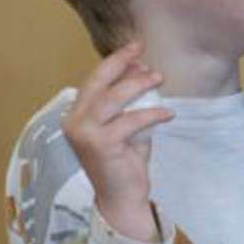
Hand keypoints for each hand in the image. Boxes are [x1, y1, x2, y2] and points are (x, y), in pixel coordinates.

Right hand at [62, 41, 173, 243]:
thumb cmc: (125, 159)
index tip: (135, 47)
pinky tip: (169, 113)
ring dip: (137, 84)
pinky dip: (152, 113)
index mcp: (77, 115)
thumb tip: (142, 68)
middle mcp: (74, 123)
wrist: (122, 196)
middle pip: (97, 83)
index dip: (114, 62)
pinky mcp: (101, 146)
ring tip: (158, 77)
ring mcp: (85, 135)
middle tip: (141, 50)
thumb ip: (131, 100)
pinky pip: (130, 120)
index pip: (94, 80)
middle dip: (120, 63)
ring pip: (112, 98)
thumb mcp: (128, 123)